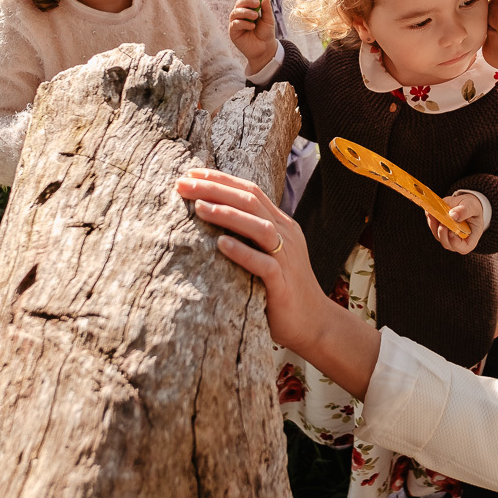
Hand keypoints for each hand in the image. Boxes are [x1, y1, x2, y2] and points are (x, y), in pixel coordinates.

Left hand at [176, 168, 326, 353]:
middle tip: (183, 183)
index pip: (250, 191)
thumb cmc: (282, 289)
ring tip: (198, 207)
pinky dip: (242, 252)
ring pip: (259, 227)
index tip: (191, 173)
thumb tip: (211, 218)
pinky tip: (221, 244)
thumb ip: (249, 235)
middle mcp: (286, 235)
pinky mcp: (283, 284)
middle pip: (251, 201)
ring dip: (227, 214)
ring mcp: (287, 259)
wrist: (314, 323)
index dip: (221, 180)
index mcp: (281, 224)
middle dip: (216, 189)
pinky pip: (265, 264)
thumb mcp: (268, 254)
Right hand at [229, 0, 278, 72]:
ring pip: (235, 12)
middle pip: (238, 3)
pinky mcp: (233, 32)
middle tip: (257, 4)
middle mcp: (240, 14)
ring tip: (255, 17)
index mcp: (248, 8)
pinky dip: (243, 23)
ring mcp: (235, 22)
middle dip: (247, 2)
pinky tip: (252, 27)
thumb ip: (266, 8)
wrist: (265, 49)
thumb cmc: (266, 33)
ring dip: (245, 12)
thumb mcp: (269, 20)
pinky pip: (235, 24)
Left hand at [426, 193, 482, 253]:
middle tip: (442, 222)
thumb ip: (464, 211)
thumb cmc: (472, 207)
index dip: (456, 243)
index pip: (464, 247)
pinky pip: (433, 227)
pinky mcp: (439, 229)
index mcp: (471, 238)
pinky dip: (431, 220)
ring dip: (434, 225)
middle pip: (447, 243)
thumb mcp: (472, 206)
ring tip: (434, 213)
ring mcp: (447, 236)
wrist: (465, 203)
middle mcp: (458, 240)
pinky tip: (431, 212)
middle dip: (443, 233)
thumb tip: (453, 216)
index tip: (451, 232)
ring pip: (438, 236)